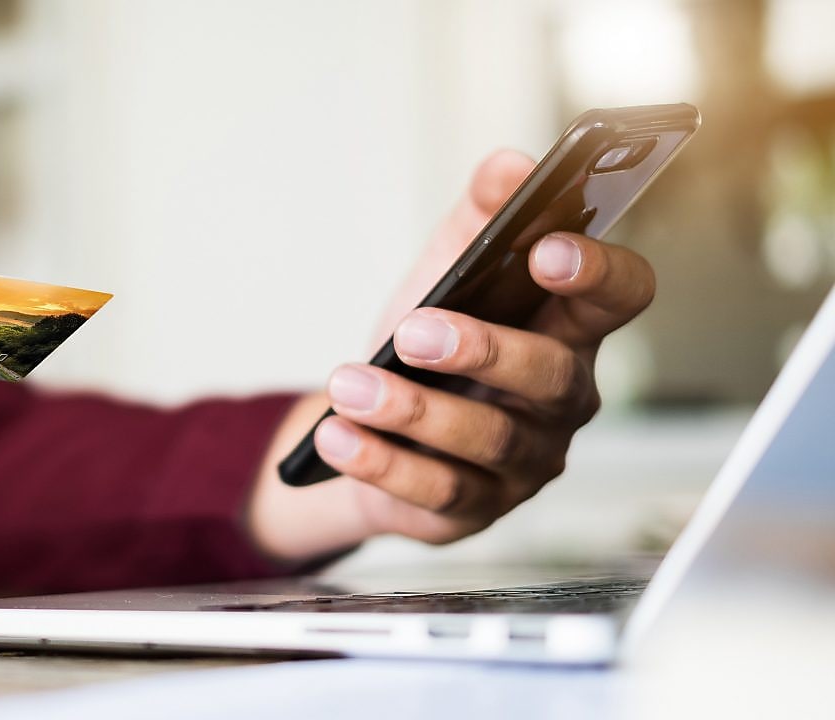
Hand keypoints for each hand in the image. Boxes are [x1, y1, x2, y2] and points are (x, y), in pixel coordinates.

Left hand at [249, 150, 655, 560]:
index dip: (597, 274)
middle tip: (413, 329)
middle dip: (481, 349)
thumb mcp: (445, 273)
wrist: (366, 426)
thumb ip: (478, 217)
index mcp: (569, 329)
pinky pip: (435, 490)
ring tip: (350, 383)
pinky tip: (339, 436)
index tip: (547, 251)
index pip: (621, 297)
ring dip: (412, 408)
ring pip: (485, 438)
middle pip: (548, 376)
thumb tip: (509, 163)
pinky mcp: (473, 509)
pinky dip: (382, 461)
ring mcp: (523, 462)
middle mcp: (560, 400)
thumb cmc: (425, 346)